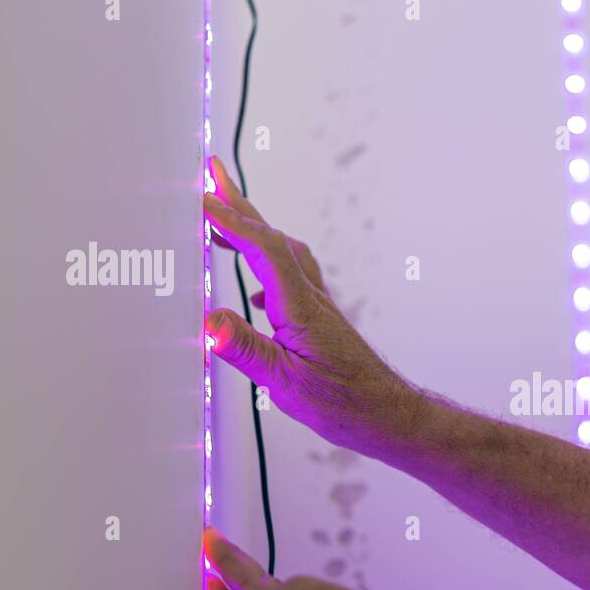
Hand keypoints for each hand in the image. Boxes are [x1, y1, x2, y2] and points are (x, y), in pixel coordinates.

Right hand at [202, 157, 423, 456]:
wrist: (387, 415)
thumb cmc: (345, 404)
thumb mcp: (285, 382)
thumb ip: (245, 349)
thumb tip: (209, 322)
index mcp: (300, 307)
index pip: (263, 250)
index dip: (232, 222)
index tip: (203, 199)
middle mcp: (311, 298)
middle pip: (273, 239)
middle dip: (240, 205)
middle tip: (213, 174)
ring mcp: (318, 307)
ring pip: (283, 255)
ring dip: (252, 233)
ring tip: (223, 220)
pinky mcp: (320, 321)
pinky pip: (290, 280)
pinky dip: (266, 268)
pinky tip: (254, 290)